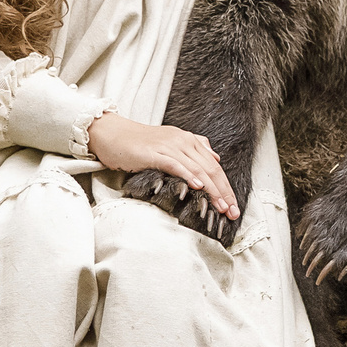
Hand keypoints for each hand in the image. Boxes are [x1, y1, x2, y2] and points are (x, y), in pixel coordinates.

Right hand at [88, 114, 239, 221]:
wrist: (112, 134)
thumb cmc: (140, 143)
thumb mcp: (170, 143)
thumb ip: (194, 148)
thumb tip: (215, 157)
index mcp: (189, 140)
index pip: (214, 166)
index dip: (226, 186)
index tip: (234, 206)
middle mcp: (182, 141)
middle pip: (210, 169)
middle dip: (224, 192)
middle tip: (233, 212)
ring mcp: (168, 146)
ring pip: (197, 169)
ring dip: (211, 190)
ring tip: (221, 206)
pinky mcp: (154, 153)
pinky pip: (175, 165)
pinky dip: (189, 175)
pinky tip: (198, 187)